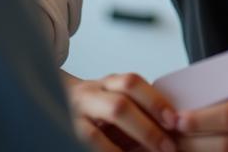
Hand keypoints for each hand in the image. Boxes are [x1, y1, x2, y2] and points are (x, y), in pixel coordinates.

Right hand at [62, 70, 177, 151]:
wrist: (53, 100)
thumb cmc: (95, 106)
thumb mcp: (114, 96)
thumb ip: (137, 105)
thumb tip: (172, 123)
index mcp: (107, 83)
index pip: (132, 83)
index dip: (155, 101)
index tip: (174, 121)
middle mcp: (89, 96)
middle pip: (119, 107)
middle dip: (146, 129)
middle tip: (167, 147)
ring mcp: (73, 116)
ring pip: (94, 134)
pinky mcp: (65, 133)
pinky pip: (85, 147)